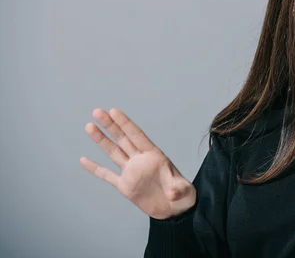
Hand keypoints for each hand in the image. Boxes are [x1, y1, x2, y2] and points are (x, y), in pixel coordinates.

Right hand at [80, 108, 195, 219]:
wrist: (174, 210)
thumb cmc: (182, 196)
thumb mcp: (183, 190)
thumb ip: (177, 188)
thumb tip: (173, 193)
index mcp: (154, 156)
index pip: (137, 136)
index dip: (125, 123)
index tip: (114, 111)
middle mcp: (140, 161)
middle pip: (123, 139)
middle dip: (110, 125)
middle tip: (97, 112)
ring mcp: (131, 172)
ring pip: (113, 152)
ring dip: (101, 140)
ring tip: (89, 126)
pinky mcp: (125, 186)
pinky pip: (107, 175)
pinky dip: (95, 168)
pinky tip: (84, 160)